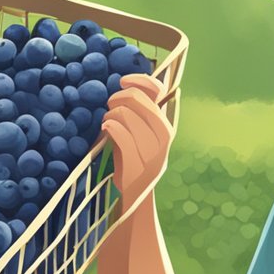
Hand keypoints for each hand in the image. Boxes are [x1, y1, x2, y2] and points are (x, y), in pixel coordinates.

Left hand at [101, 74, 174, 217]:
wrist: (137, 193)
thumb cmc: (135, 156)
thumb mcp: (143, 131)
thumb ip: (141, 110)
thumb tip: (128, 84)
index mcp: (166, 124)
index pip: (157, 90)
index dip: (138, 80)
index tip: (122, 81)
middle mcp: (163, 134)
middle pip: (136, 98)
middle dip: (117, 98)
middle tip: (110, 107)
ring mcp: (151, 150)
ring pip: (124, 114)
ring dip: (110, 115)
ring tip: (108, 124)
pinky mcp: (136, 162)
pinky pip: (119, 131)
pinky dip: (110, 126)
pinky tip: (107, 129)